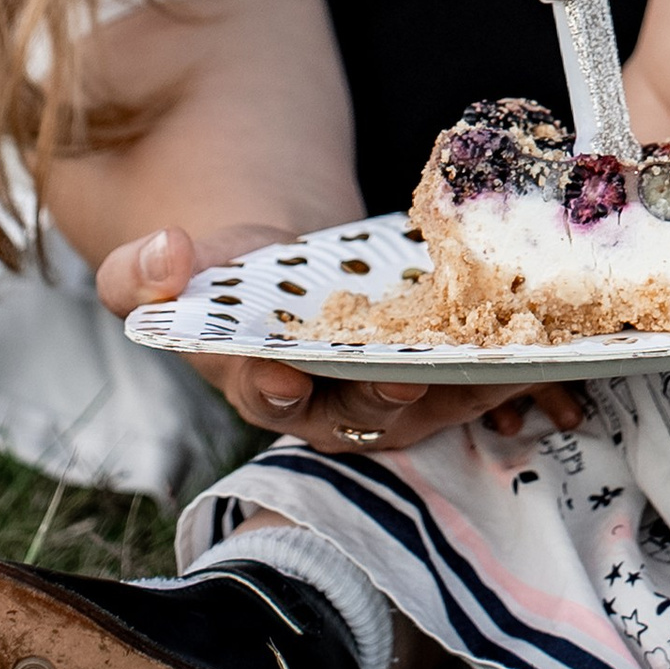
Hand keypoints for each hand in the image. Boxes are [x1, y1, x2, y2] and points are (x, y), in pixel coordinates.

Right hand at [94, 227, 582, 450]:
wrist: (270, 275)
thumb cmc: (215, 278)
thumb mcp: (161, 268)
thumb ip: (143, 271)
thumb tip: (165, 253)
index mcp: (251, 381)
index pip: (261, 394)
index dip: (271, 387)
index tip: (282, 371)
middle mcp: (316, 406)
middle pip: (350, 416)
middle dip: (377, 398)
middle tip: (401, 373)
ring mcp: (371, 399)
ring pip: (414, 412)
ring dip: (451, 396)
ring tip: (485, 368)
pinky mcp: (418, 380)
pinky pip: (457, 392)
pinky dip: (489, 379)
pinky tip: (525, 355)